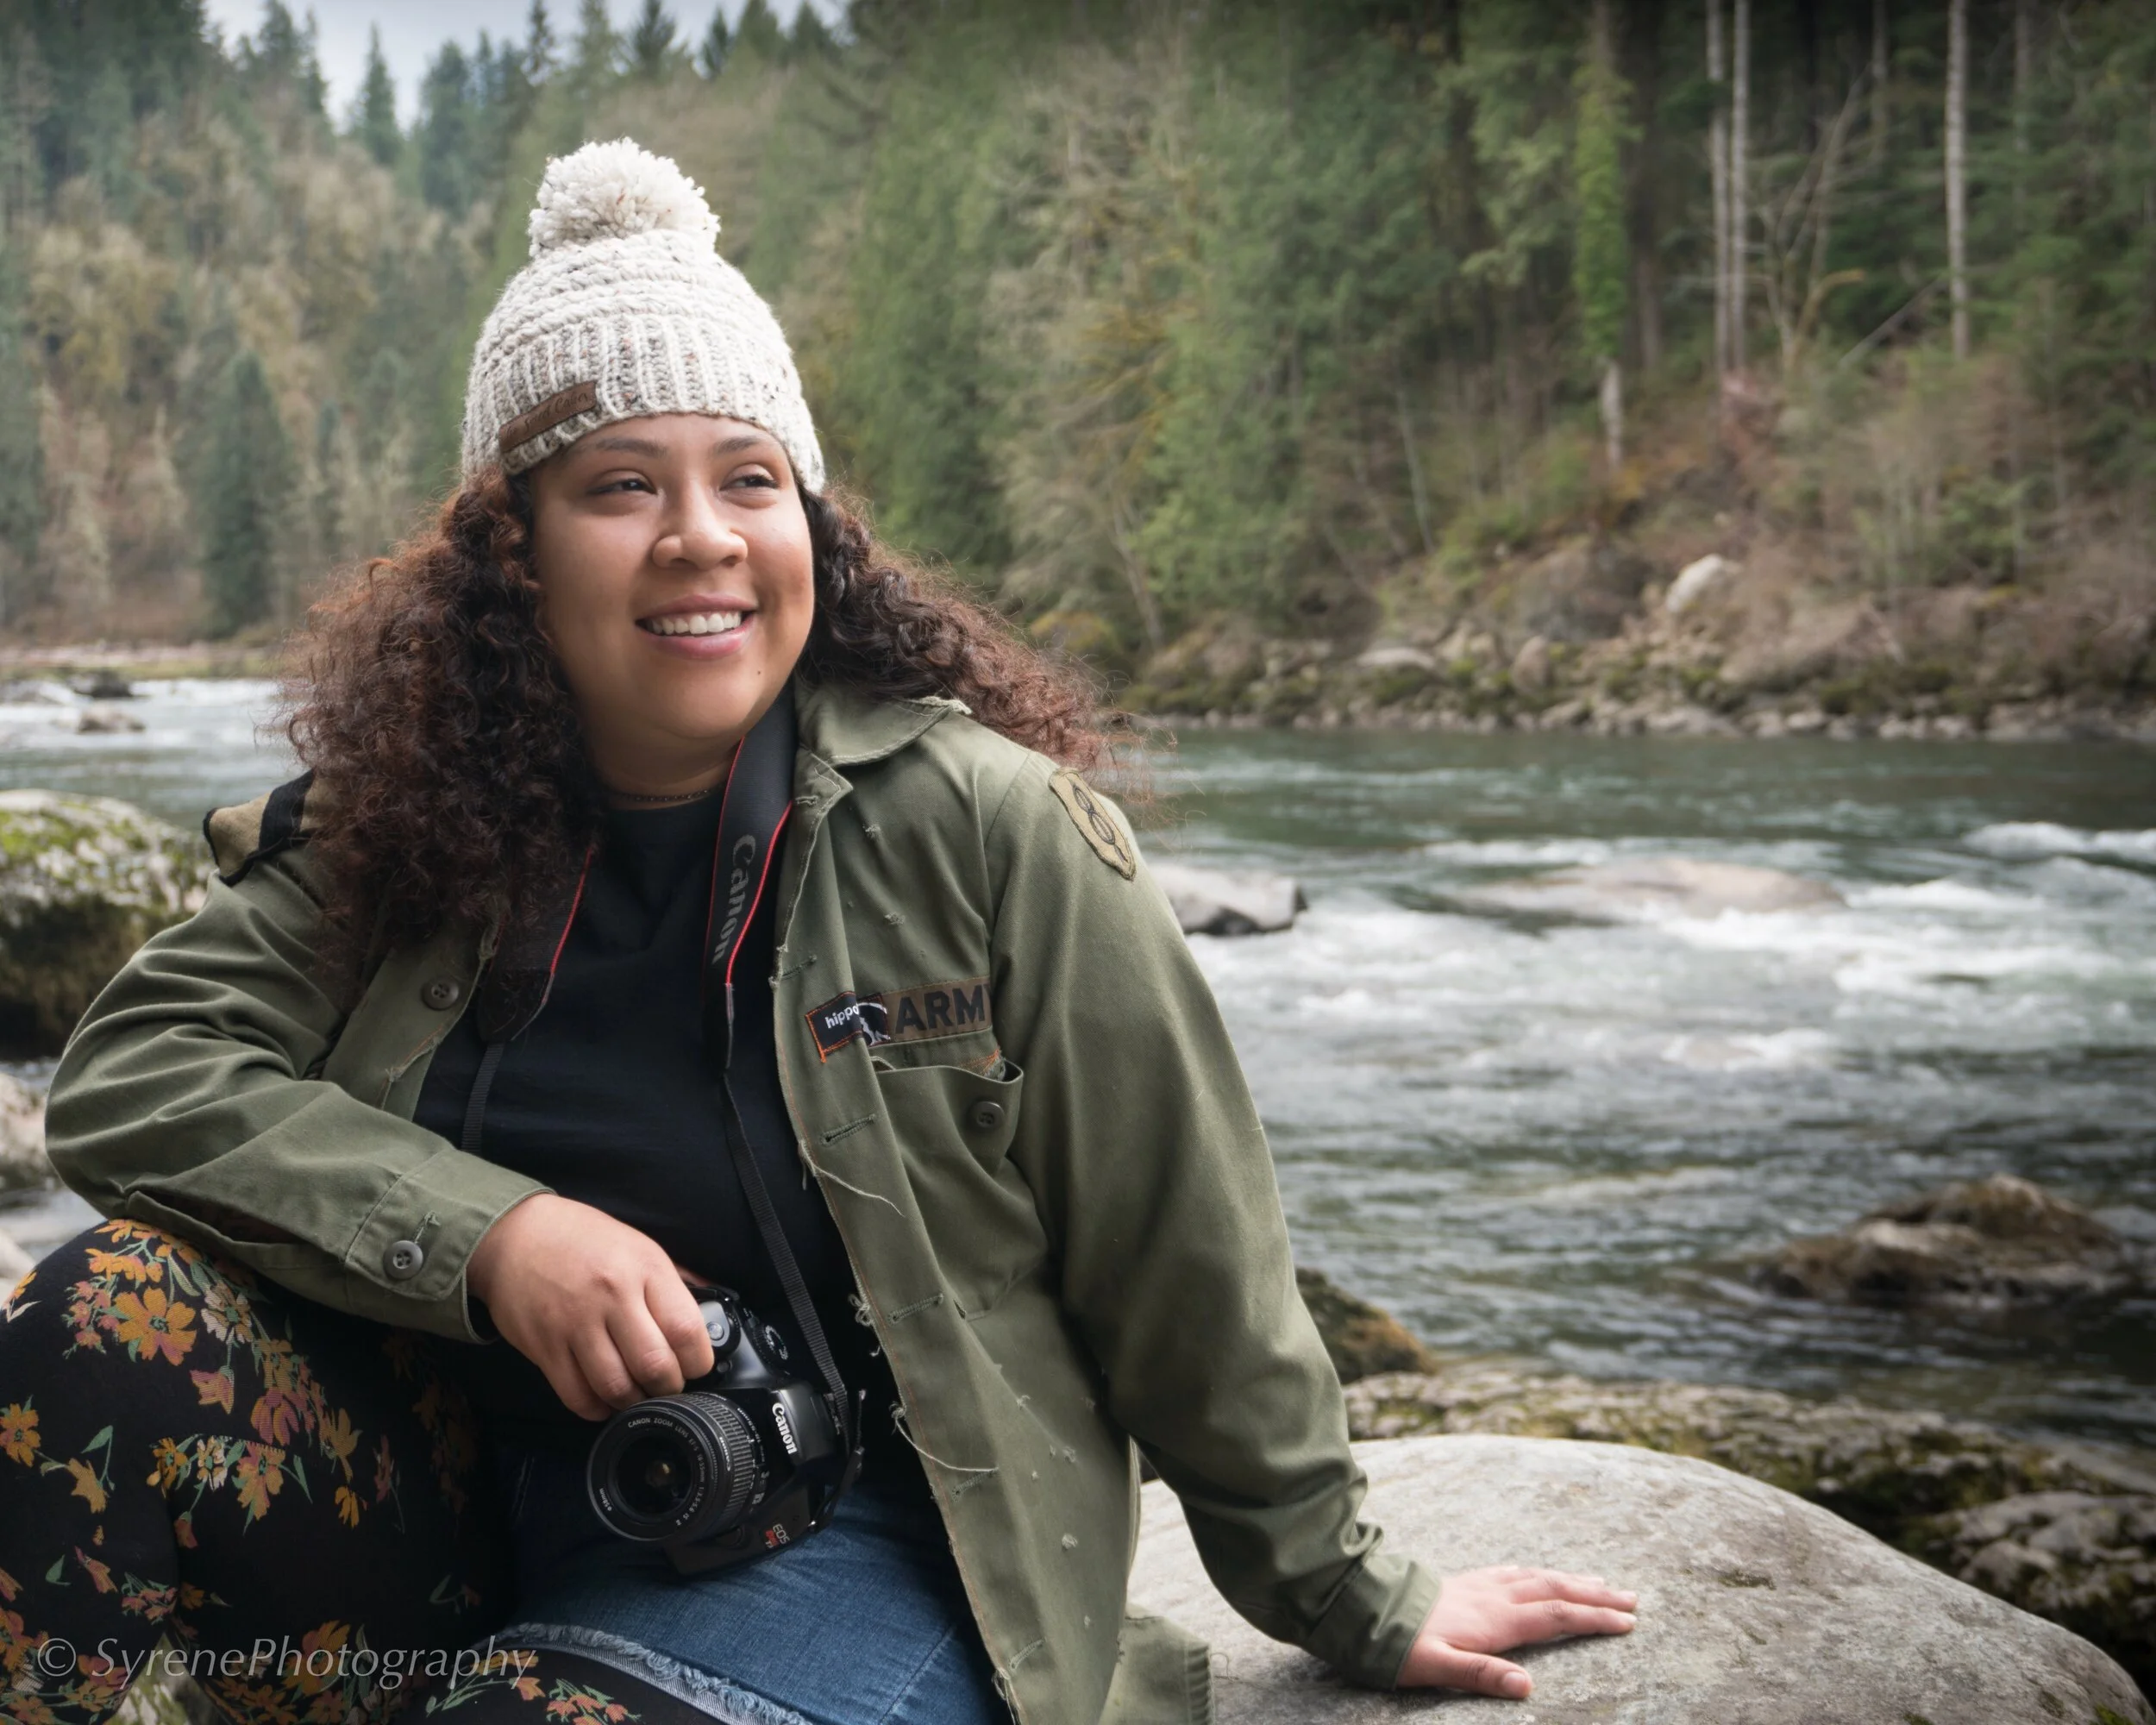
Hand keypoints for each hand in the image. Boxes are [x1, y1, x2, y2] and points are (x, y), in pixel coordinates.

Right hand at [466, 1194, 715, 1419]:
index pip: (685, 1328)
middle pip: (654, 1365)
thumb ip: (673, 1282)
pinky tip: (606, 1400)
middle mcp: (611, 1296)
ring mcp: (575, 1324)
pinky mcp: (544, 1347)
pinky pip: (577, 1396)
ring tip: (639, 1394)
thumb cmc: (583, 1240)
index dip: (698, 1360)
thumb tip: (712, 1312)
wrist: (514, 1235)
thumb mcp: (638, 1245)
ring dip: (635, 1402)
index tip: (696, 1366)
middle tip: (669, 1386)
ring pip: (616, 1386)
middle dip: (670, 1387)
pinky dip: (597, 1408)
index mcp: (643, 1268)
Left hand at [1397, 1566, 1637, 1697]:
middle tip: (1632, 1598)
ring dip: (1571, 1579)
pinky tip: (1535, 1572)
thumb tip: (1527, 1687)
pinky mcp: (1464, 1583)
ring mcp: (1479, 1586)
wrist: (1363, 1608)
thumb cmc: (1398, 1645)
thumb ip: (1481, 1675)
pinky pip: (1510, 1571)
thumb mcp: (1436, 1668)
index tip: (1628, 1622)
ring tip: (1600, 1580)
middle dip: (1596, 1594)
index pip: (1557, 1617)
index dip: (1594, 1619)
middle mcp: (1493, 1597)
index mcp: (1495, 1620)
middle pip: (1555, 1591)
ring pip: (1536, 1577)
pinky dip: (1534, 1572)